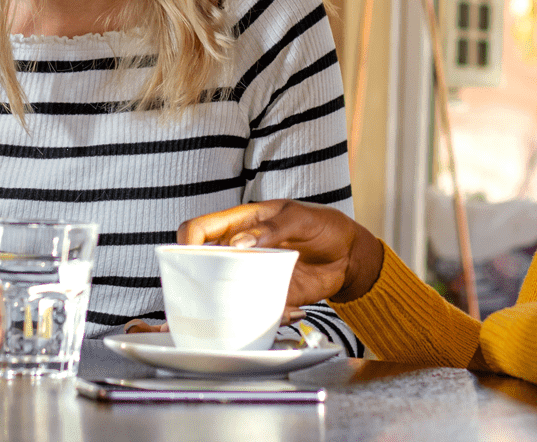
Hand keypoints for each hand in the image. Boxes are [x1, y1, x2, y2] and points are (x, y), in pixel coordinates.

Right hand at [177, 200, 384, 305]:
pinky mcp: (268, 297)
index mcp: (240, 223)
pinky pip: (255, 313)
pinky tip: (294, 311)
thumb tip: (237, 243)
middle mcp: (239, 252)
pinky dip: (270, 316)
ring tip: (270, 303)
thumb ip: (270, 228)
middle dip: (201, 284)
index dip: (186, 242)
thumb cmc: (323, 225)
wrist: (349, 254)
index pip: (198, 229)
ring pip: (225, 297)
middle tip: (223, 290)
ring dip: (236, 308)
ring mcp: (252, 277)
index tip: (189, 257)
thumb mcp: (299, 218)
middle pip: (203, 268)